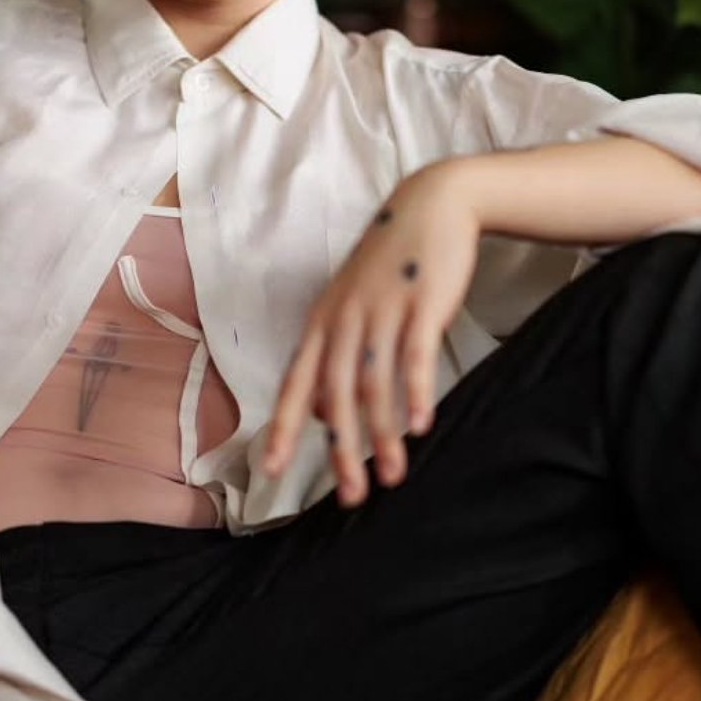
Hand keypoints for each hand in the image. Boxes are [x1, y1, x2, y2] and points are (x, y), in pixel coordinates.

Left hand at [262, 161, 480, 505]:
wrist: (431, 204)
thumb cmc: (391, 264)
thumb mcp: (350, 306)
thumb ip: (333, 356)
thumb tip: (316, 413)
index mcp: (323, 323)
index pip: (296, 384)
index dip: (281, 427)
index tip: (270, 470)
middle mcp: (345, 319)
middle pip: (334, 395)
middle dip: (341, 450)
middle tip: (351, 496)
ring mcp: (382, 310)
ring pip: (375, 385)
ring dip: (383, 435)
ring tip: (393, 476)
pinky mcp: (421, 303)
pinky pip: (414, 357)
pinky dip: (415, 394)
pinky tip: (421, 427)